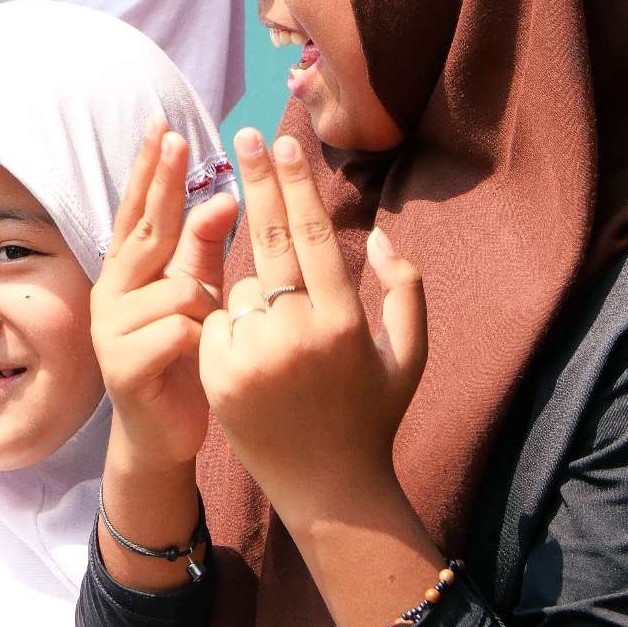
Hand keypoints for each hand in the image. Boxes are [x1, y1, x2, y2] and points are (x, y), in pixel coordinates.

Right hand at [92, 124, 236, 470]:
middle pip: (145, 231)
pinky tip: (199, 358)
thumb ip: (202, 252)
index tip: (162, 125)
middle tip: (177, 140)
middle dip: (162, 184)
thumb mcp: (195, 298)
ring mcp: (111, 330)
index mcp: (126, 274)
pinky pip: (178, 331)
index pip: (138, 211)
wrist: (162, 435)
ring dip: (204, 306)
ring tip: (207, 335)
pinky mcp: (123, 366)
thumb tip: (224, 197)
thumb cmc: (182, 358)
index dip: (148, 170)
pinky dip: (201, 340)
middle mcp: (111, 294)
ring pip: (176, 289)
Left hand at [199, 130, 427, 528]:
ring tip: (284, 349)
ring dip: (258, 299)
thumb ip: (406, 288)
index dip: (293, 186)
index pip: (312, 236)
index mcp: (343, 321)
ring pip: (244, 291)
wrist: (327, 491)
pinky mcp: (218, 376)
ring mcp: (253, 356)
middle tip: (239, 135)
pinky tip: (258, 364)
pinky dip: (233, 329)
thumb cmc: (372, 417)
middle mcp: (296, 334)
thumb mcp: (409, 354)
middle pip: (267, 240)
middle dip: (254, 181)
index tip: (279, 143)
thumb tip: (378, 233)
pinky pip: (220, 323)